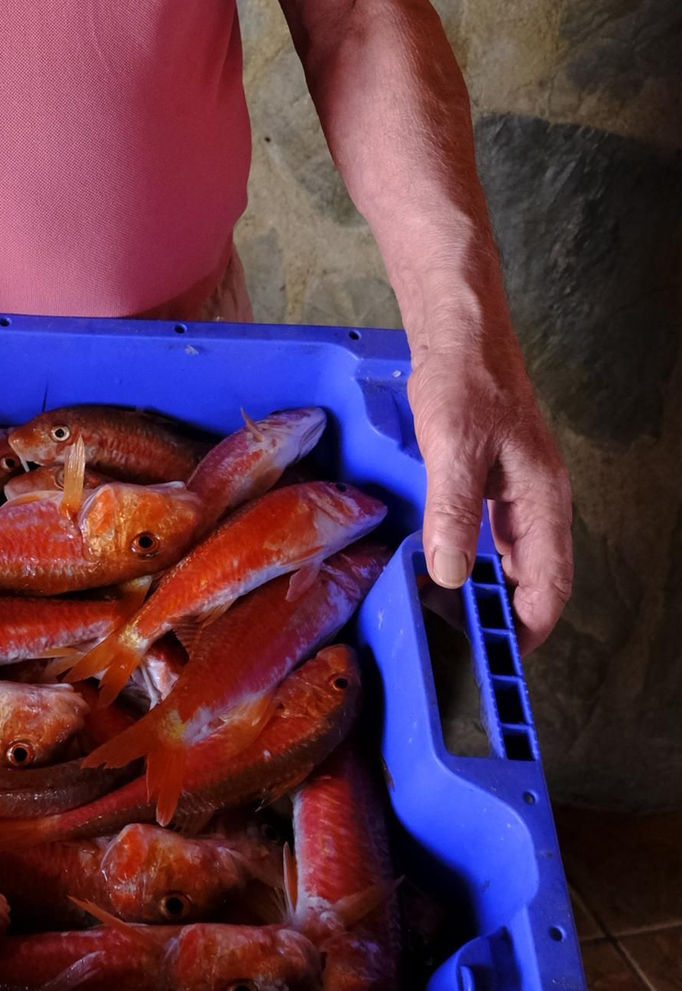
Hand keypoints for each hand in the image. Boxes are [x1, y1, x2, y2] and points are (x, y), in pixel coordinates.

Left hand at [406, 333, 572, 651]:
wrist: (461, 333)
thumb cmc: (466, 381)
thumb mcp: (454, 448)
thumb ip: (454, 512)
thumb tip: (451, 574)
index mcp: (542, 500)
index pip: (550, 583)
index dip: (529, 626)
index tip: (500, 657)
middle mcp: (537, 502)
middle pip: (533, 578)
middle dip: (504, 615)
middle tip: (461, 642)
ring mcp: (517, 491)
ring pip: (511, 558)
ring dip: (486, 590)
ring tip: (445, 614)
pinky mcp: (494, 480)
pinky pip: (491, 535)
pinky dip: (472, 559)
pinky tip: (440, 566)